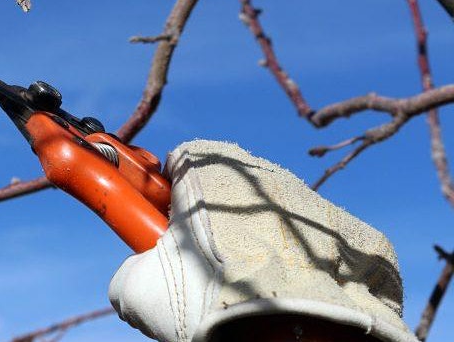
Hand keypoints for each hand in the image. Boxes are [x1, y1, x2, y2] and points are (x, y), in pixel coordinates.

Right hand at [108, 140, 415, 341]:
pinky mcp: (359, 238)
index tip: (161, 235)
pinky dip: (305, 271)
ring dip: (259, 248)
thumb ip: (129, 269)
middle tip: (201, 274)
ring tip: (249, 295)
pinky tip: (291, 302)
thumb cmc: (210, 302)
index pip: (173, 165)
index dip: (162, 201)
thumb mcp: (138, 289)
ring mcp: (317, 203)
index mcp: (209, 165)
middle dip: (211, 227)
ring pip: (273, 221)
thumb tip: (135, 279)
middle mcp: (265, 171)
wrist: (297, 337)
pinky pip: (319, 249)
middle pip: (225, 193)